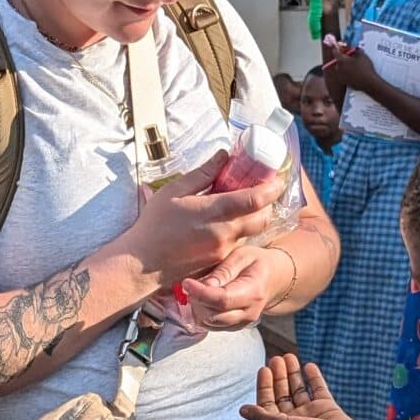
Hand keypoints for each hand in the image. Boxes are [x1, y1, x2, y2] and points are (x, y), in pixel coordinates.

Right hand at [124, 153, 278, 286]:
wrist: (142, 263)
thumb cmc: (154, 225)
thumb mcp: (174, 191)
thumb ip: (203, 174)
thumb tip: (223, 155)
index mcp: (214, 212)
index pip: (255, 200)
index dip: (271, 188)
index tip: (276, 179)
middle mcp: (225, 234)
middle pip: (263, 219)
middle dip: (268, 205)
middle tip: (264, 191)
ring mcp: (223, 250)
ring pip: (251, 232)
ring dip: (253, 218)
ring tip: (243, 204)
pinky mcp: (219, 261)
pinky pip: (238, 243)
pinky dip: (239, 231)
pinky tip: (226, 222)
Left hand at [177, 246, 291, 332]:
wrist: (273, 278)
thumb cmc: (255, 263)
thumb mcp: (241, 256)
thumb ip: (223, 271)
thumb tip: (204, 285)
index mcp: (253, 292)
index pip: (222, 300)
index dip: (201, 293)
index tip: (186, 282)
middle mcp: (249, 313)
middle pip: (213, 316)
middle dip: (196, 301)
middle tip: (190, 284)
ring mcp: (242, 323)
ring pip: (209, 324)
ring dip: (197, 309)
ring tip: (197, 290)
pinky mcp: (233, 327)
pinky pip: (210, 326)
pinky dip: (201, 314)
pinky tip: (202, 299)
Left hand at [239, 354, 360, 419]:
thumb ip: (259, 416)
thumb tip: (242, 410)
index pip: (268, 402)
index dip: (264, 386)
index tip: (264, 369)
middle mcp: (294, 419)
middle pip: (282, 394)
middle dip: (278, 376)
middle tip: (276, 359)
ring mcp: (311, 413)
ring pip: (299, 389)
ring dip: (293, 373)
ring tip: (290, 356)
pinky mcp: (326, 408)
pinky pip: (318, 389)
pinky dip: (313, 377)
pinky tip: (309, 365)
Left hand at [322, 43, 375, 102]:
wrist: (369, 83)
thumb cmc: (365, 67)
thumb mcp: (361, 54)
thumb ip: (353, 49)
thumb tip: (350, 46)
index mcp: (341, 60)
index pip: (335, 52)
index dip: (337, 47)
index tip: (339, 45)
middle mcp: (338, 69)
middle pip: (338, 60)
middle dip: (343, 57)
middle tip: (350, 55)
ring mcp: (341, 76)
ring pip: (341, 68)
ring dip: (345, 65)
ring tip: (354, 64)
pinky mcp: (345, 82)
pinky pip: (344, 75)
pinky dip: (347, 72)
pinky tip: (355, 72)